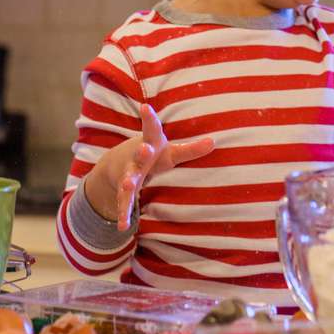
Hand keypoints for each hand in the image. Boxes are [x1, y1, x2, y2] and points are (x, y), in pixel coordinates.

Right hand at [86, 105, 214, 229]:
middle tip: (144, 148)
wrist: (118, 164)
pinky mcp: (123, 191)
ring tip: (128, 186)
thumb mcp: (171, 151)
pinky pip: (124, 202)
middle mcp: (138, 157)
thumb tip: (214, 141)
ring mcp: (129, 173)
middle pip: (140, 154)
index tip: (145, 107)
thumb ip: (191, 149)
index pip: (151, 128)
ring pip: (128, 178)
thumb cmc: (154, 154)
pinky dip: (123, 214)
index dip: (149, 118)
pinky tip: (123, 227)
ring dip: (129, 182)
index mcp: (151, 143)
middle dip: (142, 152)